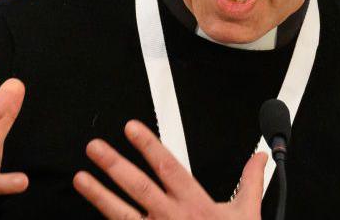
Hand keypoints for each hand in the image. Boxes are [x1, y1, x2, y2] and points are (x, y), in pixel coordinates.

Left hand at [73, 120, 267, 219]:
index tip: (131, 128)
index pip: (168, 167)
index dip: (148, 145)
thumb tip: (259, 157)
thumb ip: (250, 182)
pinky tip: (91, 213)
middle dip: (114, 165)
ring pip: (122, 214)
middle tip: (95, 147)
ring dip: (99, 195)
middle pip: (138, 187)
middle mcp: (172, 218)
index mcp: (195, 204)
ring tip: (80, 178)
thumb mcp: (246, 214)